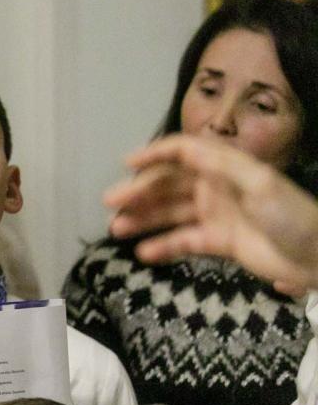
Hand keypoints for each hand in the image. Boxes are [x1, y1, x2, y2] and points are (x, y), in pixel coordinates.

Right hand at [106, 134, 317, 295]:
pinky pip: (182, 241)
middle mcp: (216, 186)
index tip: (127, 163)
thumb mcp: (260, 182)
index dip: (155, 154)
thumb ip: (220, 164)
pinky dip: (163, 246)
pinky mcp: (218, 242)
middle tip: (111, 203)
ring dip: (143, 219)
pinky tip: (144, 252)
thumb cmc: (292, 215)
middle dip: (139, 192)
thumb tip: (178, 151)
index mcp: (226, 167)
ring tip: (117, 229)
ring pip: (170, 213)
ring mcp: (215, 215)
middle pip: (169, 184)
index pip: (183, 152)